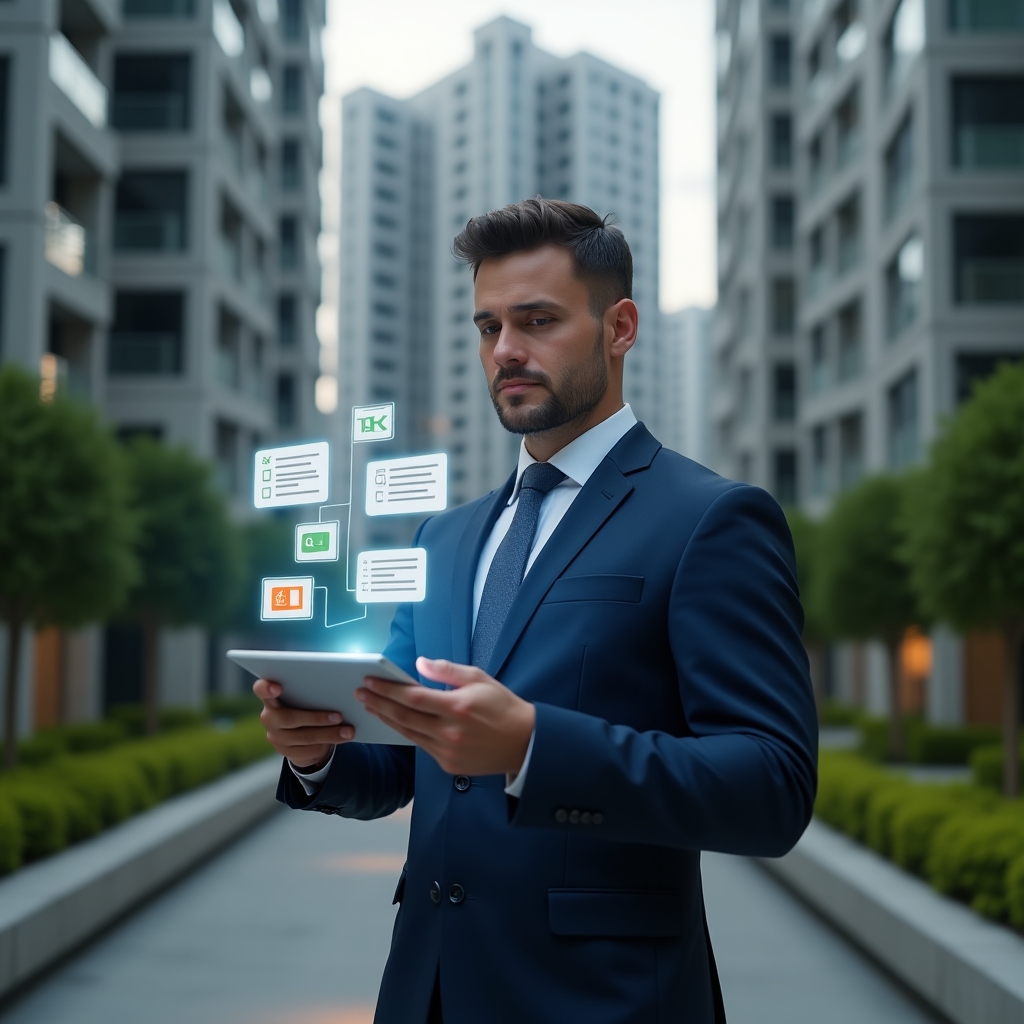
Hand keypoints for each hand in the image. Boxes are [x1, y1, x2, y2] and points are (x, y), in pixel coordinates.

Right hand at [253, 677, 354, 768]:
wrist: (301, 734)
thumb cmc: (305, 705)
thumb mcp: (304, 697)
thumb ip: (309, 691)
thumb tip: (336, 687)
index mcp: (271, 697)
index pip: (260, 689)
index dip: (266, 688)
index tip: (277, 687)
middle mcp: (269, 717)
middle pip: (289, 718)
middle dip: (317, 717)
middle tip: (339, 716)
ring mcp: (275, 736)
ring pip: (304, 737)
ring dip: (329, 734)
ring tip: (348, 731)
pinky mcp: (285, 751)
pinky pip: (307, 750)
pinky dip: (327, 744)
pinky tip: (341, 739)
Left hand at [356, 657, 534, 776]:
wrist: (524, 743)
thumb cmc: (502, 706)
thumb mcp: (479, 678)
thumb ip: (448, 670)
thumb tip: (420, 663)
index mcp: (458, 706)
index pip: (413, 697)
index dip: (388, 689)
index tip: (370, 680)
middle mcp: (450, 731)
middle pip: (404, 717)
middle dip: (379, 703)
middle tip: (361, 693)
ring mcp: (448, 751)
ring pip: (409, 733)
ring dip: (387, 719)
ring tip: (372, 707)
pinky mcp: (448, 764)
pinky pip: (422, 746)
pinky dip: (406, 733)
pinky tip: (396, 722)